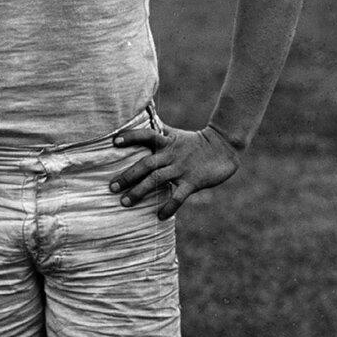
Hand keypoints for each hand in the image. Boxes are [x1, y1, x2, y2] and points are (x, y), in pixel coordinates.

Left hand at [109, 121, 240, 219]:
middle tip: (112, 187)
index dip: (131, 137)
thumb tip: (142, 120)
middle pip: (146, 164)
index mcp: (167, 142)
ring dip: (139, 191)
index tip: (114, 142)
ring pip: (157, 180)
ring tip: (125, 202)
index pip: (147, 135)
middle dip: (128, 176)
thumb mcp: (176, 134)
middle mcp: (172, 155)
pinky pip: (178, 196)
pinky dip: (169, 207)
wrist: (224, 147)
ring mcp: (181, 169)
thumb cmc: (195, 142)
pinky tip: (159, 216)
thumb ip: (159, 132)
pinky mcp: (193, 182)